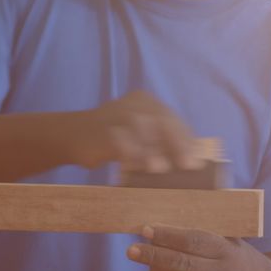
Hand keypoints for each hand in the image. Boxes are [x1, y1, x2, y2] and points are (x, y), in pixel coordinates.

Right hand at [72, 91, 198, 171]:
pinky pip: (119, 141)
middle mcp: (133, 104)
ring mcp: (116, 114)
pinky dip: (131, 155)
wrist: (71, 134)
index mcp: (145, 101)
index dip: (186, 139)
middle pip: (160, 120)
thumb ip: (159, 141)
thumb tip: (189, 161)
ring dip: (152, 150)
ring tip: (162, 169)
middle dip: (176, 143)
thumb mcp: (138, 134)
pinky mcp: (102, 130)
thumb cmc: (112, 138)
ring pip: (140, 128)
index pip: (172, 118)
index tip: (198, 160)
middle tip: (188, 165)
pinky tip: (139, 168)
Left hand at [126, 224, 270, 270]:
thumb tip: (167, 214)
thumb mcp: (228, 240)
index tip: (146, 230)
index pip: (194, 240)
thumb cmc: (233, 260)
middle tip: (131, 251)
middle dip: (156, 257)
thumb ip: (204, 230)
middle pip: (185, 265)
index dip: (169, 235)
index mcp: (225, 251)